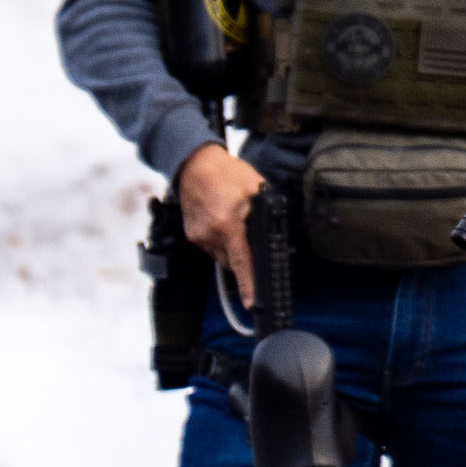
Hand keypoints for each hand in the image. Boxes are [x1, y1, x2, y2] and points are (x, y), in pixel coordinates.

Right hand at [177, 141, 264, 308]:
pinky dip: (224, 243)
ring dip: (235, 250)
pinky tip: (228, 224)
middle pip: (235, 263)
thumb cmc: (227, 173)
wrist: (194, 163)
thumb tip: (274, 237)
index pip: (243, 263)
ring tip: (239, 226)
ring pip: (224, 257)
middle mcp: (209, 236)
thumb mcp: (256, 190)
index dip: (249, 285)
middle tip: (255, 240)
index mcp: (227, 226)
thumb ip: (266, 216)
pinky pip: (213, 249)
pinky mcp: (192, 235)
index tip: (252, 303)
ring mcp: (198, 237)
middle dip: (248, 259)